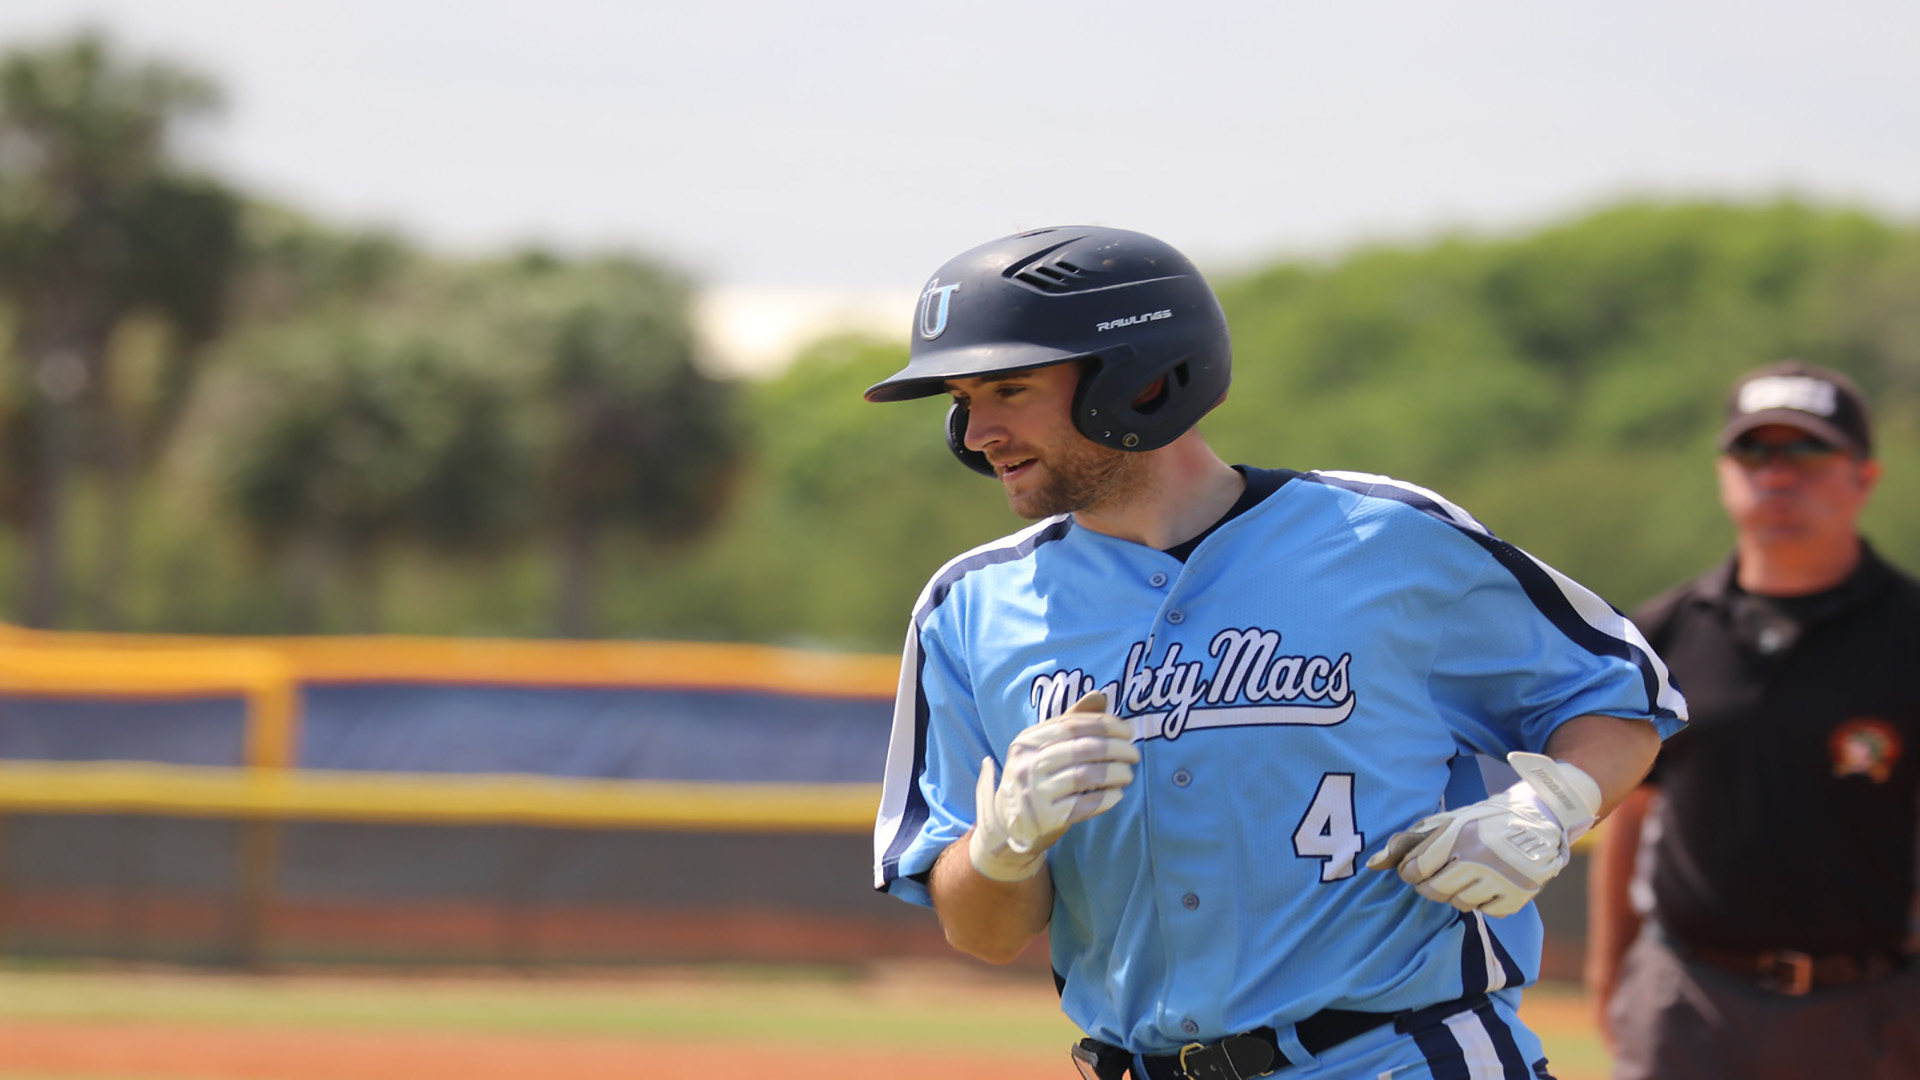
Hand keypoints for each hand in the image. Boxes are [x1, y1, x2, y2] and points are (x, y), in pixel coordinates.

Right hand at [968, 691, 1139, 881]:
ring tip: (1127, 774)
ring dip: (1115, 774)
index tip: (1128, 731)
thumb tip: (1099, 696)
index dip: (1105, 725)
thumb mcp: (1044, 746)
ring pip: (1086, 776)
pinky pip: (1085, 805)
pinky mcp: (1046, 818)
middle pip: (1082, 749)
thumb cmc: (1036, 776)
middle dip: (1116, 749)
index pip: (1072, 725)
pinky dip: (1106, 798)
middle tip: (1133, 754)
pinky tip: (1117, 795)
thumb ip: (1071, 721)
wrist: (1010, 822)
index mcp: (1027, 741)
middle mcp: (1027, 764)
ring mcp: (1035, 793)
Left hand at [1365, 752, 1600, 916]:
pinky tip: (1486, 884)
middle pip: (1433, 891)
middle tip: (1437, 875)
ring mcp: (1501, 881)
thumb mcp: (1447, 821)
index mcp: (1458, 836)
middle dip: (1428, 885)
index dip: (1410, 871)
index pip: (1415, 869)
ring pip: (1459, 904)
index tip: (1416, 868)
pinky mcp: (1518, 897)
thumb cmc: (1483, 821)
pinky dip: (1482, 901)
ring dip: (1455, 894)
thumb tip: (1372, 864)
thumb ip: (1409, 842)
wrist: (1539, 820)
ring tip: (1464, 876)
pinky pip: (1486, 912)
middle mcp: (1479, 859)